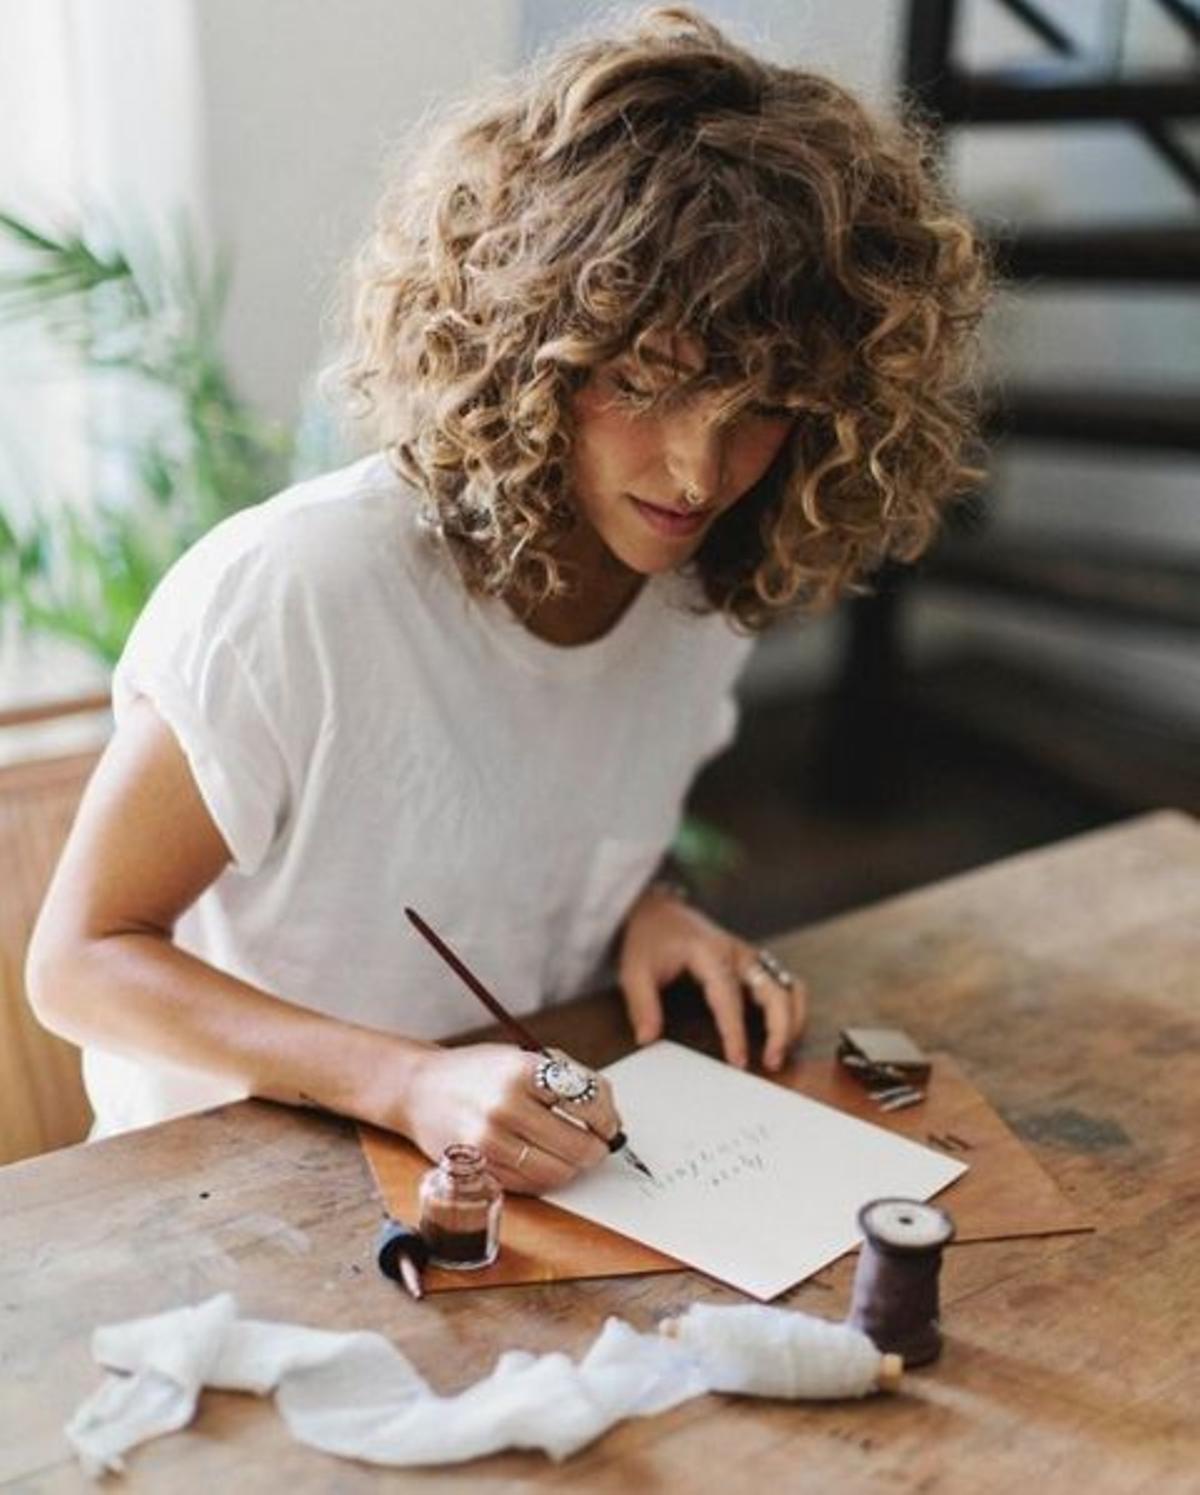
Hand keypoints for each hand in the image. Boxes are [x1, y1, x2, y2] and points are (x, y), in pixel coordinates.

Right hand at [401, 1043, 619, 1194]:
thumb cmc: (477, 1072)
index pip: (586, 1101)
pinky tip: (546, 1161)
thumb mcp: (523, 1057)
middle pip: (576, 1144)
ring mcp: (490, 1141)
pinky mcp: (479, 1168)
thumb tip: (608, 1114)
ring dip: (574, 1168)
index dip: (606, 1117)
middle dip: (596, 1148)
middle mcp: (505, 1106)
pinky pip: (529, 1184)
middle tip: (599, 1145)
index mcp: (522, 1070)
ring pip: (556, 1171)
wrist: (420, 1089)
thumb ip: (566, 1079)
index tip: (608, 1123)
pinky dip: (546, 1177)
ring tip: (575, 1156)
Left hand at [617, 886, 806, 1071]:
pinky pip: (785, 984)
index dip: (736, 1032)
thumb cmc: (648, 939)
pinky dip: (791, 1008)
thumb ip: (642, 1005)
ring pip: (790, 986)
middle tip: (771, 1061)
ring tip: (781, 1050)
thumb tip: (648, 1039)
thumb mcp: (633, 970)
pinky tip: (781, 1032)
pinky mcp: (753, 962)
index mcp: (709, 952)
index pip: (730, 998)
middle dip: (780, 1028)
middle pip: (775, 991)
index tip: (739, 1061)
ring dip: (792, 1020)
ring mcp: (749, 956)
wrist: (658, 909)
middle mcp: (737, 952)